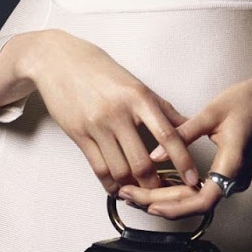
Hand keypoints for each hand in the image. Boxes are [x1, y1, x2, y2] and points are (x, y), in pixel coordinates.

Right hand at [0, 29, 204, 193]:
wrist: (58, 60)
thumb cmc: (100, 70)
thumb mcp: (135, 83)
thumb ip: (162, 108)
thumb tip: (187, 126)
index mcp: (139, 97)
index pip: (168, 135)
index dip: (183, 161)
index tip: (193, 178)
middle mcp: (119, 112)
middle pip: (142, 161)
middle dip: (155, 183)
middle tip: (165, 191)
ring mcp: (97, 125)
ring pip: (120, 169)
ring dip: (133, 187)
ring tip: (141, 191)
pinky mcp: (79, 134)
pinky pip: (98, 168)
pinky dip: (110, 183)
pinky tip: (118, 187)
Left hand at [117, 65, 251, 220]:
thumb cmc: (246, 102)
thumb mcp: (211, 113)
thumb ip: (182, 135)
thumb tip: (154, 154)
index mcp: (233, 164)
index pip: (203, 201)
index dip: (175, 208)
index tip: (149, 205)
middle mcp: (235, 178)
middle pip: (195, 205)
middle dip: (160, 204)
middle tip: (129, 196)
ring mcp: (233, 179)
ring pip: (196, 200)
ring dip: (167, 199)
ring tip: (136, 194)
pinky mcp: (229, 174)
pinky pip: (202, 191)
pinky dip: (179, 192)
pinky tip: (157, 186)